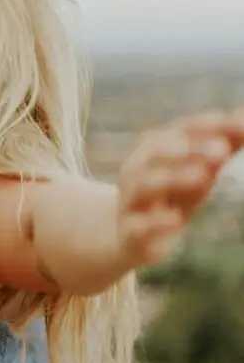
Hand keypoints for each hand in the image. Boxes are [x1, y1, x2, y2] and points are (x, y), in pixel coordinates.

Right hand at [116, 109, 243, 267]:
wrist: (130, 237)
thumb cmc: (171, 196)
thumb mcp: (198, 171)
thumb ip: (222, 147)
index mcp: (154, 149)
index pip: (181, 130)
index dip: (210, 126)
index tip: (241, 125)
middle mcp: (137, 170)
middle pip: (157, 152)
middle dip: (190, 149)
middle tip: (222, 150)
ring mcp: (130, 201)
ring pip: (145, 185)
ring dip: (173, 178)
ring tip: (203, 177)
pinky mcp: (130, 233)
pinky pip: (139, 226)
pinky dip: (157, 222)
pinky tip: (177, 220)